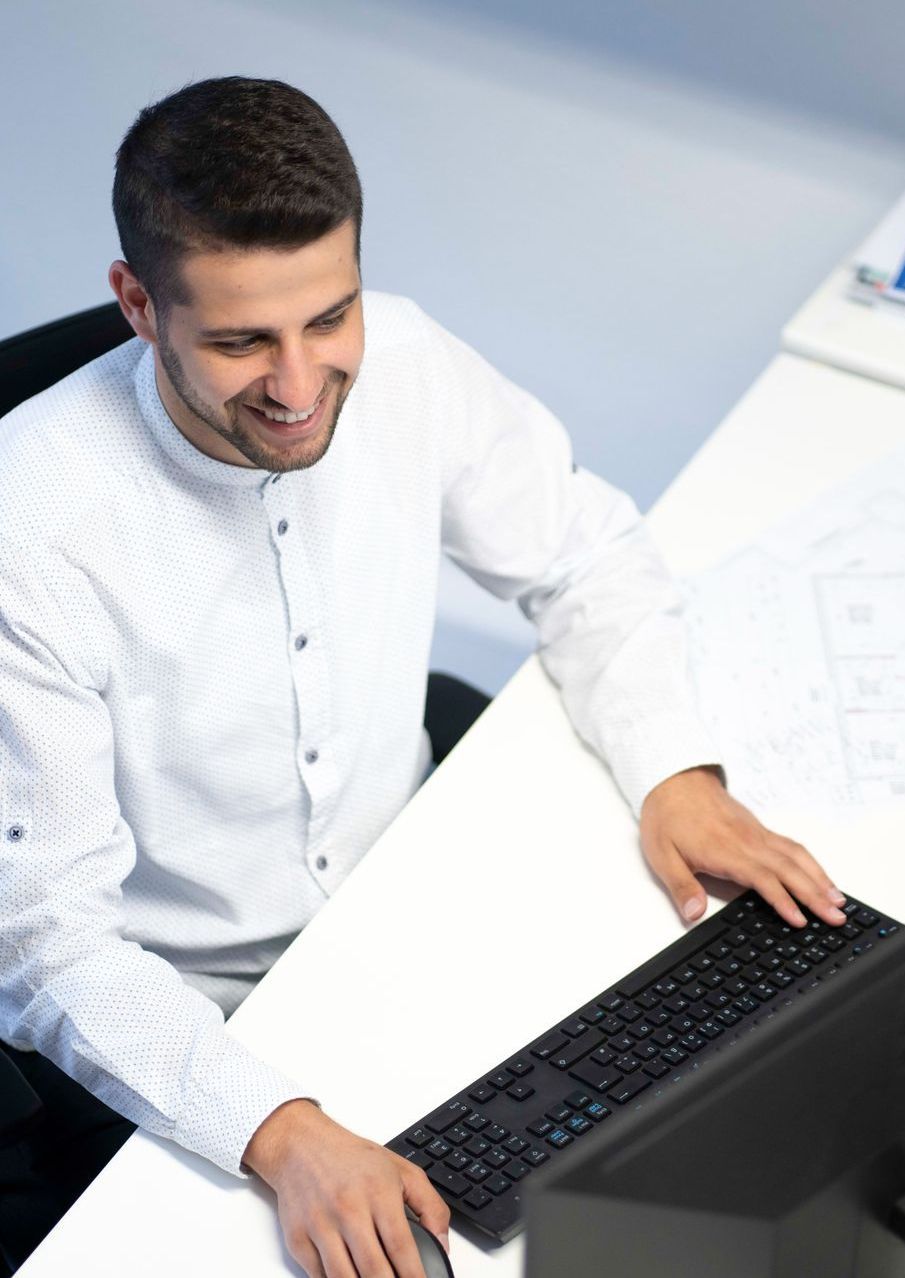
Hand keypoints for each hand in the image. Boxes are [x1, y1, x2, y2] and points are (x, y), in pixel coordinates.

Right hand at [242, 1099, 449, 1277]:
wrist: (300, 1145)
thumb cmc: (352, 1159)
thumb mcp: (401, 1170)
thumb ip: (430, 1206)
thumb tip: (442, 1245)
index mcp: (378, 1192)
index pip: (401, 1247)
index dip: (414, 1276)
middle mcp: (348, 1209)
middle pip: (373, 1269)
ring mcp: (320, 1226)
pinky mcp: (298, 1239)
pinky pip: (318, 1277)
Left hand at [639, 766, 847, 928]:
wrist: (674, 779)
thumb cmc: (667, 818)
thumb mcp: (662, 856)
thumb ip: (681, 887)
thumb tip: (694, 915)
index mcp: (726, 850)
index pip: (762, 878)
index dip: (782, 900)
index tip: (801, 921)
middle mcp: (748, 841)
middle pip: (790, 869)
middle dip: (816, 895)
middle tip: (838, 918)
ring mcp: (757, 833)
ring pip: (797, 856)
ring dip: (820, 879)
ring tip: (840, 901)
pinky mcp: (759, 829)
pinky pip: (792, 846)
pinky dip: (811, 863)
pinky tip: (821, 877)